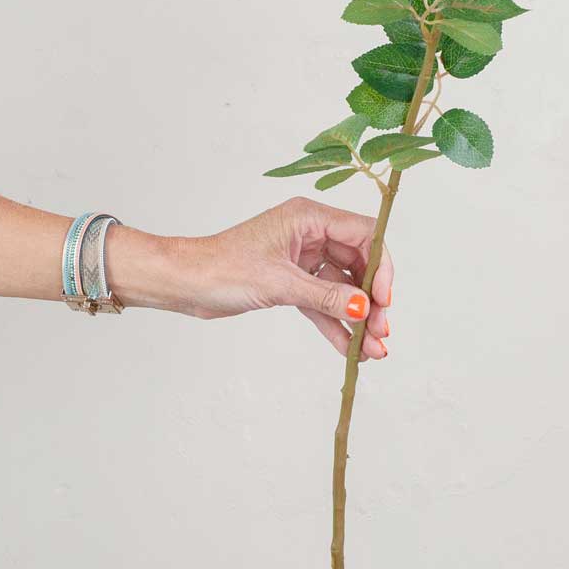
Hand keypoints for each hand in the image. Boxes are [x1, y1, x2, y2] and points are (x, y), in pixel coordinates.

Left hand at [107, 197, 393, 360]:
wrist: (184, 282)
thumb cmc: (222, 268)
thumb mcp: (279, 283)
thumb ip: (326, 296)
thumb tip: (364, 309)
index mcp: (309, 217)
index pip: (364, 234)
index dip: (381, 267)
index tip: (383, 301)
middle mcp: (310, 233)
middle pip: (359, 263)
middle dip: (372, 300)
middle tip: (381, 333)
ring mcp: (301, 258)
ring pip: (342, 287)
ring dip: (357, 318)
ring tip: (372, 351)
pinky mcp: (290, 281)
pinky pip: (322, 302)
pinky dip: (334, 323)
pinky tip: (348, 349)